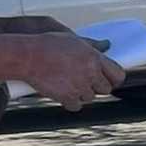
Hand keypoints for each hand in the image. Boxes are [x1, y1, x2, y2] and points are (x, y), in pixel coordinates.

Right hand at [0, 27, 125, 112]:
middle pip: (106, 89)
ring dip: (83, 94)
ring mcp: (79, 86)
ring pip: (90, 98)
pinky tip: (65, 95)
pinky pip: (76, 106)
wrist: (27, 56)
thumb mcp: (74, 39)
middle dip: (98, 87)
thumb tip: (107, 45)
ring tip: (72, 85)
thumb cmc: (48, 45)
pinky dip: (71, 103)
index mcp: (95, 58)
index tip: (109, 80)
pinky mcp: (66, 97)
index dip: (114, 79)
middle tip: (88, 83)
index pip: (118, 74)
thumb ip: (93, 45)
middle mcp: (91, 73)